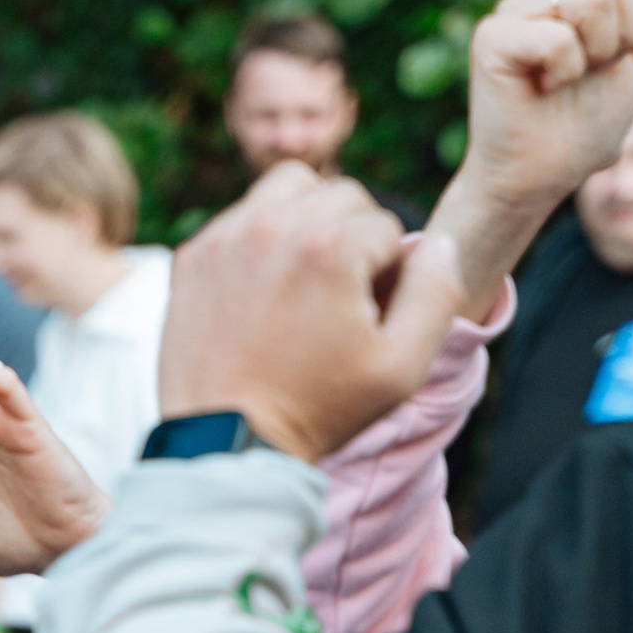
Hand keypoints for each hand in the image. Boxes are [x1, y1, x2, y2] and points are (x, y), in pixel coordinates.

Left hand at [158, 170, 464, 462]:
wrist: (228, 444)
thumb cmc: (319, 410)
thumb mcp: (401, 367)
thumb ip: (436, 294)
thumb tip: (439, 242)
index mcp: (328, 247)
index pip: (387, 227)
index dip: (389, 275)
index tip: (366, 318)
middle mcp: (272, 226)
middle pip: (343, 196)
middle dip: (354, 239)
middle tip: (341, 297)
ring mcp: (226, 238)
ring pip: (290, 188)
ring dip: (309, 219)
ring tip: (307, 276)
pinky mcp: (194, 255)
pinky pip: (243, 215)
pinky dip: (262, 238)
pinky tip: (265, 288)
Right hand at [434, 0, 632, 309]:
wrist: (538, 180)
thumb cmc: (583, 129)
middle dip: (631, 32)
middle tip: (597, 71)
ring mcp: (515, 8)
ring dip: (599, 52)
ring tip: (569, 79)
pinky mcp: (493, 35)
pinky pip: (559, 36)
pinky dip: (565, 71)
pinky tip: (542, 90)